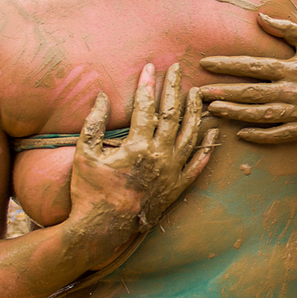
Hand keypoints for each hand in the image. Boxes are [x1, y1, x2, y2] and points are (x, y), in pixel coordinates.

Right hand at [65, 62, 217, 274]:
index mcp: (138, 146)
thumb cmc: (89, 192)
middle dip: (174, 88)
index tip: (150, 66)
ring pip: (191, 136)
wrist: (103, 230)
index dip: (148, 85)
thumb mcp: (84, 155)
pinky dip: (207, 149)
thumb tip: (101, 96)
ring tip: (197, 93)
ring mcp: (172, 173)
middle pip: (172, 115)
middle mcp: (160, 157)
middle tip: (177, 68)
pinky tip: (213, 134)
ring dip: (195, 112)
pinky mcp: (177, 188)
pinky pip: (198, 166)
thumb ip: (93, 124)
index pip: (147, 107)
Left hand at [197, 13, 296, 143]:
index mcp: (292, 67)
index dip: (228, 65)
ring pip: (262, 114)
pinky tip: (242, 134)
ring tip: (214, 110)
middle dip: (224, 92)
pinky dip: (261, 135)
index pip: (253, 66)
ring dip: (236, 113)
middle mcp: (294, 90)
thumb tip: (260, 16)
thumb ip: (286, 29)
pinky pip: (280, 134)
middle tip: (199, 93)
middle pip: (252, 92)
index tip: (205, 64)